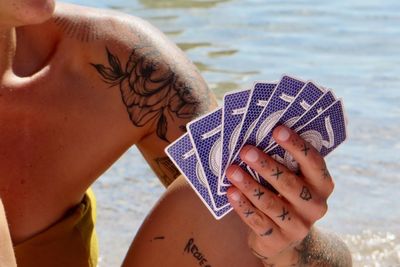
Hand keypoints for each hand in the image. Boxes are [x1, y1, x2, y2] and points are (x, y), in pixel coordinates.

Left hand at [226, 125, 333, 265]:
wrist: (284, 238)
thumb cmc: (284, 195)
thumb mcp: (292, 179)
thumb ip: (284, 161)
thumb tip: (257, 133)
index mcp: (322, 185)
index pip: (313, 162)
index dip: (296, 146)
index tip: (277, 130)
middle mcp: (315, 206)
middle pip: (289, 183)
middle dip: (266, 165)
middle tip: (245, 151)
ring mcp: (298, 226)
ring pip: (271, 203)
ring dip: (249, 185)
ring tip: (232, 170)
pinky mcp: (278, 240)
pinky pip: (258, 221)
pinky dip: (243, 205)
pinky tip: (231, 192)